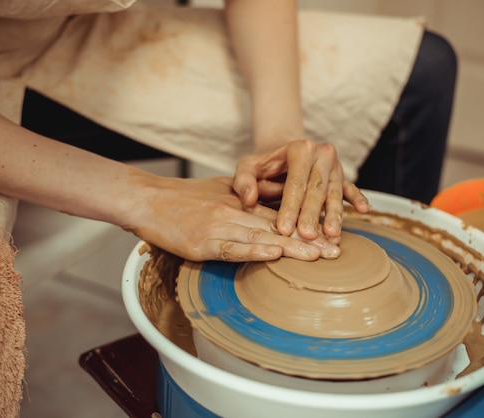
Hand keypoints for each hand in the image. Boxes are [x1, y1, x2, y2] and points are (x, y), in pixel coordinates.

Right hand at [122, 174, 337, 261]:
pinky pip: (232, 248)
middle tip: (337, 251)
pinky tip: (274, 255)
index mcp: (240, 202)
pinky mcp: (201, 243)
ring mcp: (218, 227)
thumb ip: (245, 197)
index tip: (329, 236)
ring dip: (292, 248)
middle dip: (309, 241)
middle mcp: (234, 212)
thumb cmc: (181, 197)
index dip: (306, 225)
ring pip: (261, 237)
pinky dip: (254, 252)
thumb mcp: (218, 189)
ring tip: (319, 257)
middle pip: (278, 227)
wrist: (146, 200)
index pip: (279, 215)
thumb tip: (270, 203)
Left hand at [232, 139, 368, 242]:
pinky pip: (351, 189)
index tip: (283, 228)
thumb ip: (243, 181)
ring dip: (334, 215)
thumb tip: (249, 200)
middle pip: (317, 189)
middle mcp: (321, 154)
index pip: (295, 181)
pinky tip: (362, 210)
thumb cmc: (264, 165)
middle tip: (307, 236)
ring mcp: (334, 166)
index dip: (290, 206)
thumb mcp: (247, 167)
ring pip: (334, 193)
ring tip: (331, 236)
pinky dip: (357, 199)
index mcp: (300, 148)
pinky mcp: (342, 177)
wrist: (284, 155)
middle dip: (312, 215)